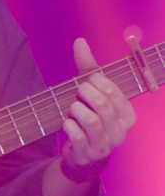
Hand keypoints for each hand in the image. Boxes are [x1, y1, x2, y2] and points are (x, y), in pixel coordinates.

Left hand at [61, 37, 135, 170]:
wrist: (82, 154)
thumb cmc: (90, 117)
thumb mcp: (91, 92)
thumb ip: (88, 67)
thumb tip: (80, 41)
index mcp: (127, 116)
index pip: (115, 93)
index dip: (97, 82)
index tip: (88, 80)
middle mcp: (120, 132)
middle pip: (102, 105)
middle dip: (85, 94)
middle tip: (78, 91)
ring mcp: (105, 145)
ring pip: (90, 120)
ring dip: (76, 109)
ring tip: (72, 107)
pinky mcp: (87, 154)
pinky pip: (76, 134)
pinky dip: (68, 125)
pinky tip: (67, 122)